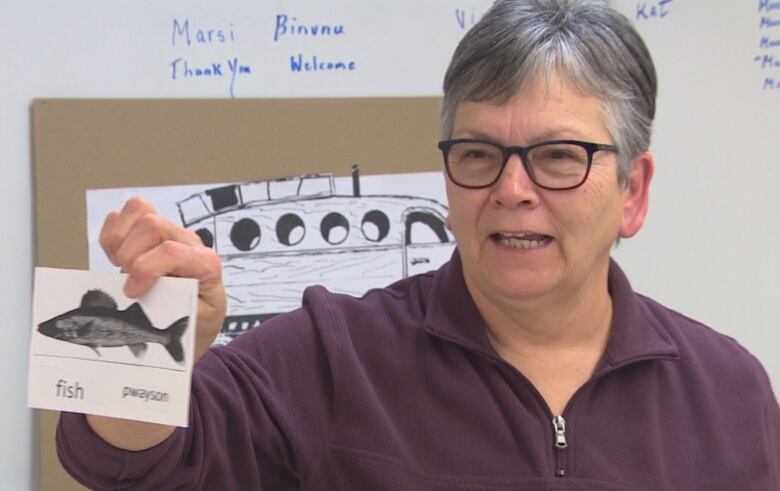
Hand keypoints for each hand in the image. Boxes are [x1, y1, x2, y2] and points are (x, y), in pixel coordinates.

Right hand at [100, 197, 226, 361]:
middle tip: (129, 281)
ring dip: (119, 240)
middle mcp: (187, 242)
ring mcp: (169, 233)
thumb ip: (174, 310)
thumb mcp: (194, 322)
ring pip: (139, 209)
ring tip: (122, 266)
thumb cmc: (197, 318)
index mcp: (205, 263)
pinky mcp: (150, 232)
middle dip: (130, 254)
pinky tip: (118, 259)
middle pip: (152, 224)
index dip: (145, 269)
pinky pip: (125, 215)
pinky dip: (112, 236)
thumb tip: (148, 298)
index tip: (134, 291)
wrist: (199, 316)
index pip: (171, 251)